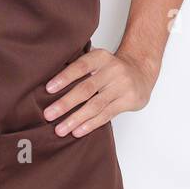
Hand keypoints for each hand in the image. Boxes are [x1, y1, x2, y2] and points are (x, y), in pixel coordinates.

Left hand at [42, 48, 156, 136]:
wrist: (141, 72)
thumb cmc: (111, 69)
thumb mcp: (98, 61)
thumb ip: (80, 69)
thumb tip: (50, 86)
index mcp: (101, 57)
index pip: (81, 66)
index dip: (65, 77)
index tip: (48, 89)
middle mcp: (113, 70)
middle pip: (86, 89)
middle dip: (65, 103)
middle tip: (48, 114)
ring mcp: (122, 86)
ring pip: (95, 105)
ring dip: (75, 119)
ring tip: (60, 129)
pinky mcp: (129, 101)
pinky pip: (107, 115)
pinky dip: (90, 124)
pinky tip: (77, 131)